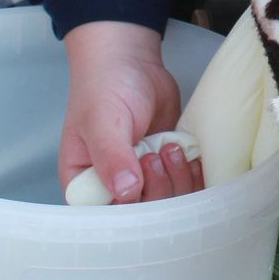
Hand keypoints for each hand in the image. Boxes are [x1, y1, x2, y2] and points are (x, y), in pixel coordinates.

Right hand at [58, 21, 203, 202]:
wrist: (130, 60)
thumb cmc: (104, 86)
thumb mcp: (103, 120)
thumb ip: (112, 156)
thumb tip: (127, 191)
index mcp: (85, 183)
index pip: (107, 219)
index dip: (130, 209)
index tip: (141, 179)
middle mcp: (112, 186)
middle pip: (143, 214)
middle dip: (158, 188)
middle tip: (155, 154)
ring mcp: (142, 177)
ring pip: (168, 203)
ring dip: (177, 180)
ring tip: (169, 146)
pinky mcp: (167, 165)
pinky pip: (186, 186)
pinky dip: (193, 176)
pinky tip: (191, 156)